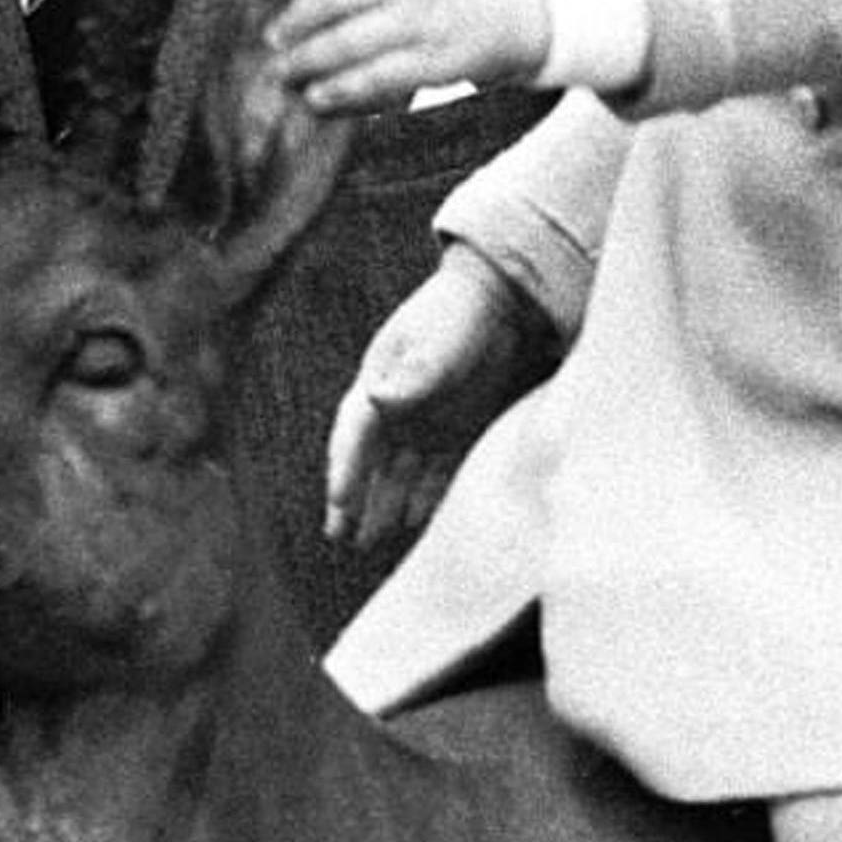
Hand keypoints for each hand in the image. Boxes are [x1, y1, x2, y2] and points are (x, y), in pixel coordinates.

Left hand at [269, 0, 548, 115]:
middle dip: (294, 23)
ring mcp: (422, 17)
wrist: (509, 5)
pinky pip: (378, 78)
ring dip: (307, 62)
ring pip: (349, 42)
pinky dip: (340, 90)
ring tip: (285, 73)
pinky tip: (318, 96)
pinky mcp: (434, 60)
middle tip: (274, 39)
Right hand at [327, 250, 547, 552]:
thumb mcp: (434, 341)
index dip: (344, 470)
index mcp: (378, 383)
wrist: (504, 300)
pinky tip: (415, 522)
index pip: (354, 436)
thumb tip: (377, 400)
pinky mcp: (457, 429)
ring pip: (398, 473)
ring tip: (370, 541)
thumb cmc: (460, 314)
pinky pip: (435, 473)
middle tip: (339, 535)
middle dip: (354, 499)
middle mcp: (395, 409)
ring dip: (385, 504)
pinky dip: (423, 497)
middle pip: (369, 462)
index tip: (338, 503)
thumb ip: (412, 374)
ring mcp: (425, 421)